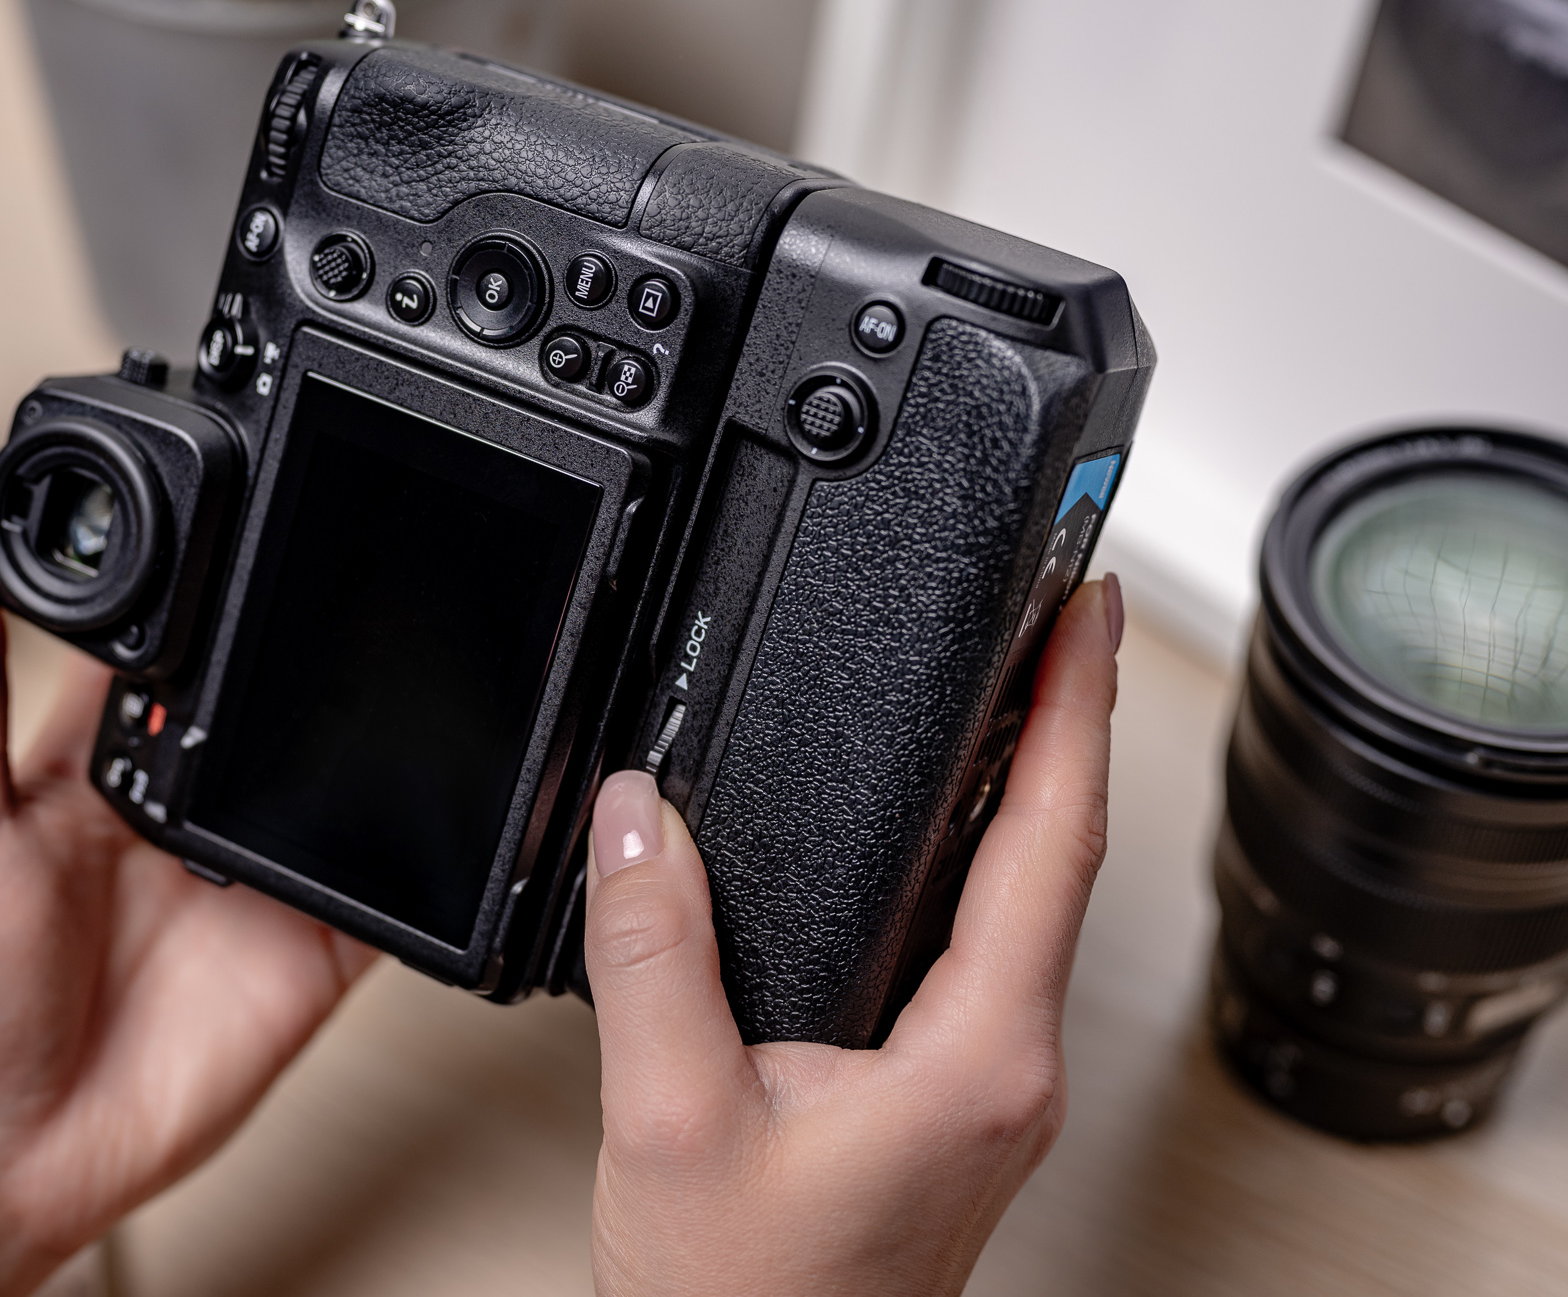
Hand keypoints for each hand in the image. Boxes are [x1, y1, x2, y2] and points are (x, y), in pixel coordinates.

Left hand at [0, 501, 372, 1295]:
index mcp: (91, 772)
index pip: (165, 656)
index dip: (201, 599)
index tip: (243, 522)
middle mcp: (177, 819)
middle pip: (264, 711)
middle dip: (305, 662)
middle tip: (349, 602)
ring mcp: (247, 885)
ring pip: (334, 788)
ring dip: (365, 748)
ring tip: (398, 696)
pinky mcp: (305, 955)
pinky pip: (383, 893)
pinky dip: (416, 862)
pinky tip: (439, 817)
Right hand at [582, 575, 1123, 1295]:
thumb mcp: (670, 1116)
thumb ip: (652, 953)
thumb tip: (638, 815)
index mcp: (977, 1055)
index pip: (1053, 842)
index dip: (1076, 707)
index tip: (1086, 608)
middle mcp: (1012, 1065)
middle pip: (1066, 855)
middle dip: (1068, 718)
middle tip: (1061, 612)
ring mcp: (995, 1083)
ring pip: (1036, 899)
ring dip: (1036, 783)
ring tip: (1020, 686)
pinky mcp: (962, 1095)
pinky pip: (998, 941)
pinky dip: (992, 852)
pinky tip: (955, 823)